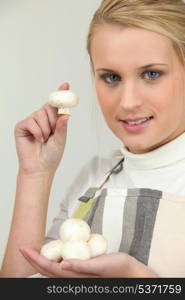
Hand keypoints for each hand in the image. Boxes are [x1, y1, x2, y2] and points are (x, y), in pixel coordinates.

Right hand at [15, 83, 69, 174]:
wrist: (40, 167)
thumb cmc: (51, 155)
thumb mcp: (61, 140)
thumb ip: (62, 127)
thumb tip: (66, 114)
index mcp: (53, 121)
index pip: (56, 105)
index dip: (60, 94)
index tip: (66, 85)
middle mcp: (42, 119)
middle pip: (48, 107)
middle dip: (53, 120)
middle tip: (53, 132)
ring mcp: (31, 121)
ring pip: (40, 114)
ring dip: (45, 129)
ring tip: (44, 139)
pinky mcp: (22, 126)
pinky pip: (31, 122)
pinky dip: (37, 131)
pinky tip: (38, 139)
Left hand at [20, 245, 157, 277]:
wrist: (130, 273)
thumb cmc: (118, 269)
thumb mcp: (100, 265)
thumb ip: (81, 266)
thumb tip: (62, 264)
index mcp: (75, 277)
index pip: (49, 268)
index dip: (35, 258)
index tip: (25, 248)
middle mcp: (74, 277)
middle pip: (47, 269)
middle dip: (34, 259)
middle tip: (25, 247)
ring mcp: (78, 273)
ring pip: (53, 268)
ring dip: (42, 258)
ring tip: (35, 249)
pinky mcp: (82, 268)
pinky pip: (63, 264)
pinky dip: (54, 258)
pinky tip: (55, 251)